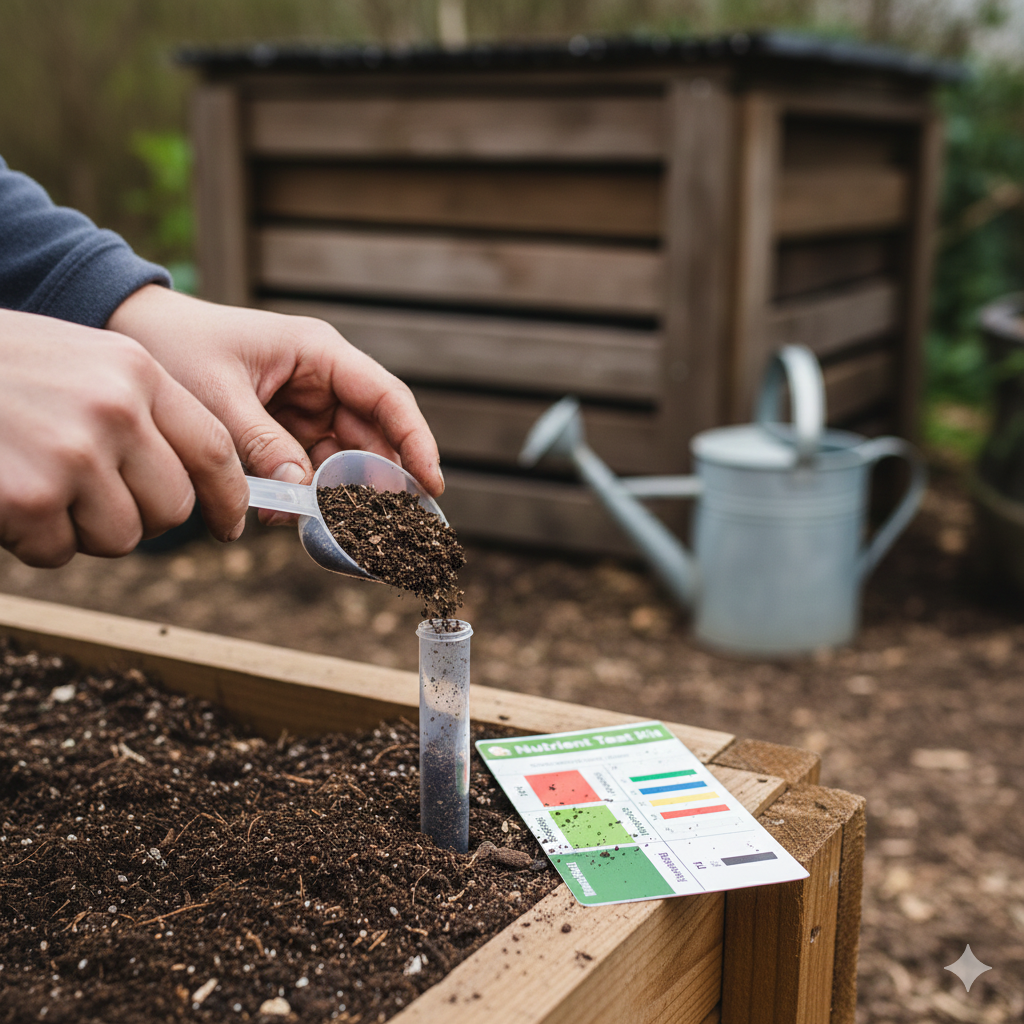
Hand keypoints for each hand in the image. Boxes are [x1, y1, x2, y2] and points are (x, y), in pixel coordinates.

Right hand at [0, 309, 247, 566]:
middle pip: (173, 506)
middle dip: (143, 517)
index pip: (215, 449)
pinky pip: (61, 552)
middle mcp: (115, 411)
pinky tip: (9, 497)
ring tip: (43, 488)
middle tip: (96, 500)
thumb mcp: (87, 363)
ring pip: (123, 537)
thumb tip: (200, 482)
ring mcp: (72, 454)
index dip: (229, 497)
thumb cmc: (3, 368)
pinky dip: (35, 541)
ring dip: (85, 530)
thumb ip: (144, 411)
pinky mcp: (28, 497)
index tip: (230, 523)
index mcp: (137, 373)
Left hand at [107, 287, 443, 524]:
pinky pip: (307, 467)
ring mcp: (303, 406)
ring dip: (332, 494)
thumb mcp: (216, 395)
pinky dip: (301, 493)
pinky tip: (283, 513)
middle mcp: (321, 380)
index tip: (431, 485)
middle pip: (371, 436)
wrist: (129, 331)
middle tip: (377, 526)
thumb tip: (302, 490)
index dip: (415, 442)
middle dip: (373, 482)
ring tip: (315, 523)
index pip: (387, 398)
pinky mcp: (282, 429)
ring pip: (340, 458)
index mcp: (319, 353)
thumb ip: (259, 442)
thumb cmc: (174, 346)